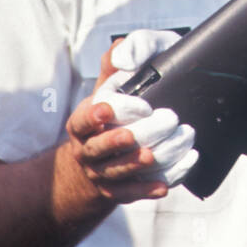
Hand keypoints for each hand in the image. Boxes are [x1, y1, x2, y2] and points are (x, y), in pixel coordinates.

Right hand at [91, 30, 197, 187]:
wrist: (113, 145)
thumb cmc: (121, 101)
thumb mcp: (120, 75)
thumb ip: (123, 57)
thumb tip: (121, 52)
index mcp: (82, 122)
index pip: (81, 121)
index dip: (92, 115)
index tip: (108, 108)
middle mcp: (87, 150)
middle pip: (98, 149)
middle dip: (121, 140)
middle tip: (151, 126)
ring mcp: (102, 173)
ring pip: (117, 173)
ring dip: (138, 163)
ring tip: (157, 153)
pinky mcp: (119, 191)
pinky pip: (131, 194)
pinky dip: (147, 189)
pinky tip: (165, 185)